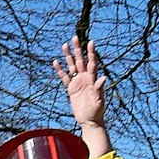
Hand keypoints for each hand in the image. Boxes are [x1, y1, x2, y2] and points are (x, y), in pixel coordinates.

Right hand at [54, 37, 109, 157]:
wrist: (89, 121)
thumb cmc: (97, 112)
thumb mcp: (99, 100)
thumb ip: (99, 89)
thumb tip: (103, 77)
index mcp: (92, 80)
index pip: (92, 63)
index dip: (91, 53)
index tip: (91, 42)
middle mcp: (85, 79)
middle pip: (80, 61)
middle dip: (77, 50)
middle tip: (74, 38)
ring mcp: (77, 83)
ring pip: (72, 66)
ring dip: (68, 57)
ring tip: (64, 45)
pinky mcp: (71, 89)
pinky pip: (64, 78)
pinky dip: (60, 71)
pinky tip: (55, 62)